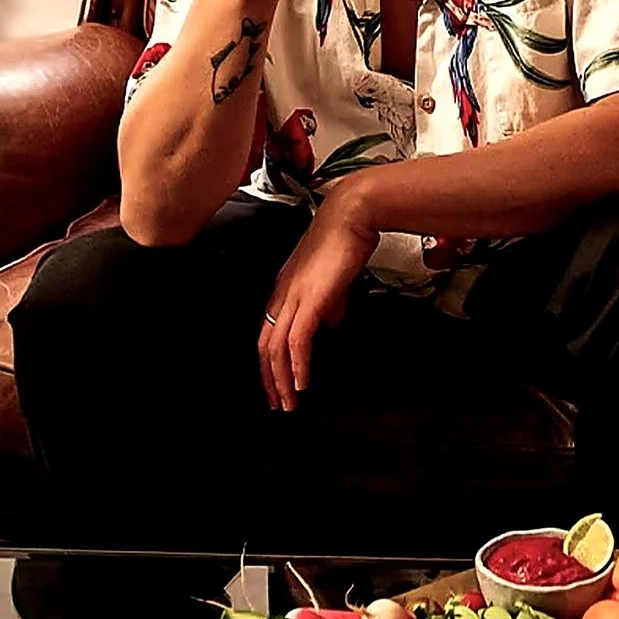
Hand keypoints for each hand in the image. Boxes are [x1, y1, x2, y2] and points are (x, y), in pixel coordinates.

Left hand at [257, 187, 378, 410]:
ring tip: (289, 402)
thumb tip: (329, 321)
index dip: (270, 362)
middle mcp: (282, 294)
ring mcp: (294, 296)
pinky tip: (301, 382)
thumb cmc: (345, 238)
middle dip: (269, 380)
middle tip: (278, 404)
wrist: (353, 214)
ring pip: (276, 347)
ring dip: (281, 380)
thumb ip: (328, 301)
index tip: (277, 384)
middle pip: (265, 345)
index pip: (268, 332)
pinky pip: (297, 340)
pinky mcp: (310, 298)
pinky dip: (297, 365)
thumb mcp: (332, 277)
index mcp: (284, 288)